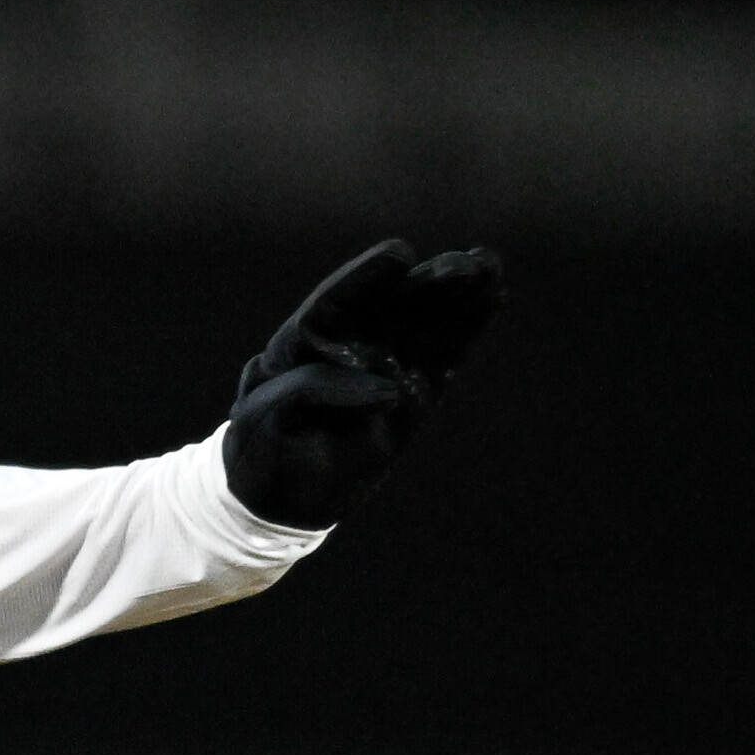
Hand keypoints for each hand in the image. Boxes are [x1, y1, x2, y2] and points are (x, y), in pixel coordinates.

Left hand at [222, 240, 503, 529]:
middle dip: (426, 283)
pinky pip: (444, 355)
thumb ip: (312, 392)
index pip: (336, 303)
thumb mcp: (264, 416)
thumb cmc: (262, 451)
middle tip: (463, 264)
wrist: (280, 499)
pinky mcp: (415, 392)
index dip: (366, 278)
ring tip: (488, 267)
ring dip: (458, 297)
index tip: (398, 256)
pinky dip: (467, 329)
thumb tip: (391, 389)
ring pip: (425, 324)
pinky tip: (493, 297)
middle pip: (390, 306)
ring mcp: (384, 366)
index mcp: (303, 343)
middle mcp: (348, 346)